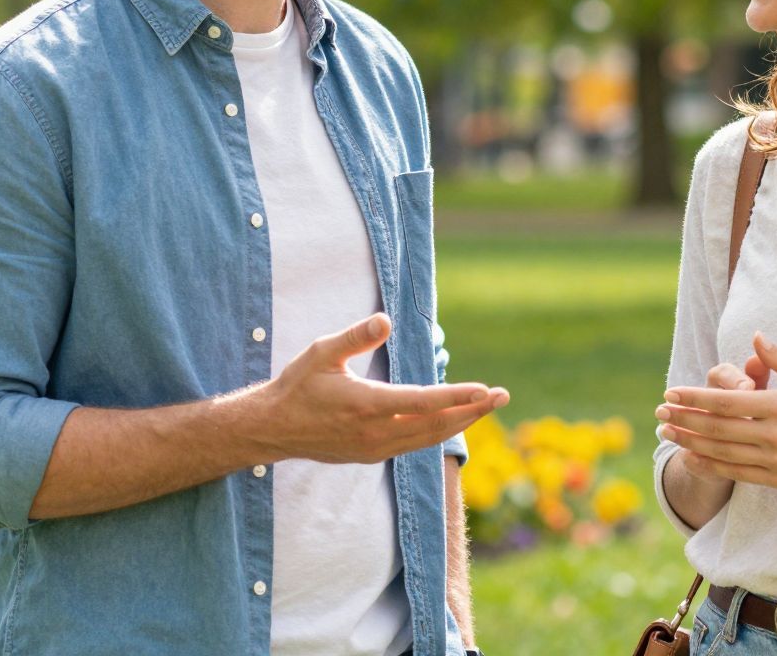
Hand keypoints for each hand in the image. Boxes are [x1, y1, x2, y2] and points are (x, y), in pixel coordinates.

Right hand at [253, 314, 507, 463]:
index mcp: (366, 406)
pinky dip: (439, 433)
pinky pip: (415, 446)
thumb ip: (355, 337)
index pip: (423, 403)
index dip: (457, 396)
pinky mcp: (372, 456)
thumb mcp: (322, 352)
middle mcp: (376, 433)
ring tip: (486, 407)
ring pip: (429, 439)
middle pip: (436, 425)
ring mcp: (375, 449)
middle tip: (503, 395)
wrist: (273, 429)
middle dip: (473, 410)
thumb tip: (385, 320)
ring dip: (461, 422)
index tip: (484, 389)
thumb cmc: (298, 385)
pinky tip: (453, 421)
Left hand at [657, 332, 776, 494]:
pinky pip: (736, 473)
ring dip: (690, 442)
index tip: (671, 393)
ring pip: (722, 452)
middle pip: (717, 428)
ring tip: (667, 433)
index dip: (695, 398)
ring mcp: (775, 460)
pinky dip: (710, 465)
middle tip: (658, 412)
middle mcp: (774, 435)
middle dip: (684, 419)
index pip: (727, 402)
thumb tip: (756, 337)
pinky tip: (691, 457)